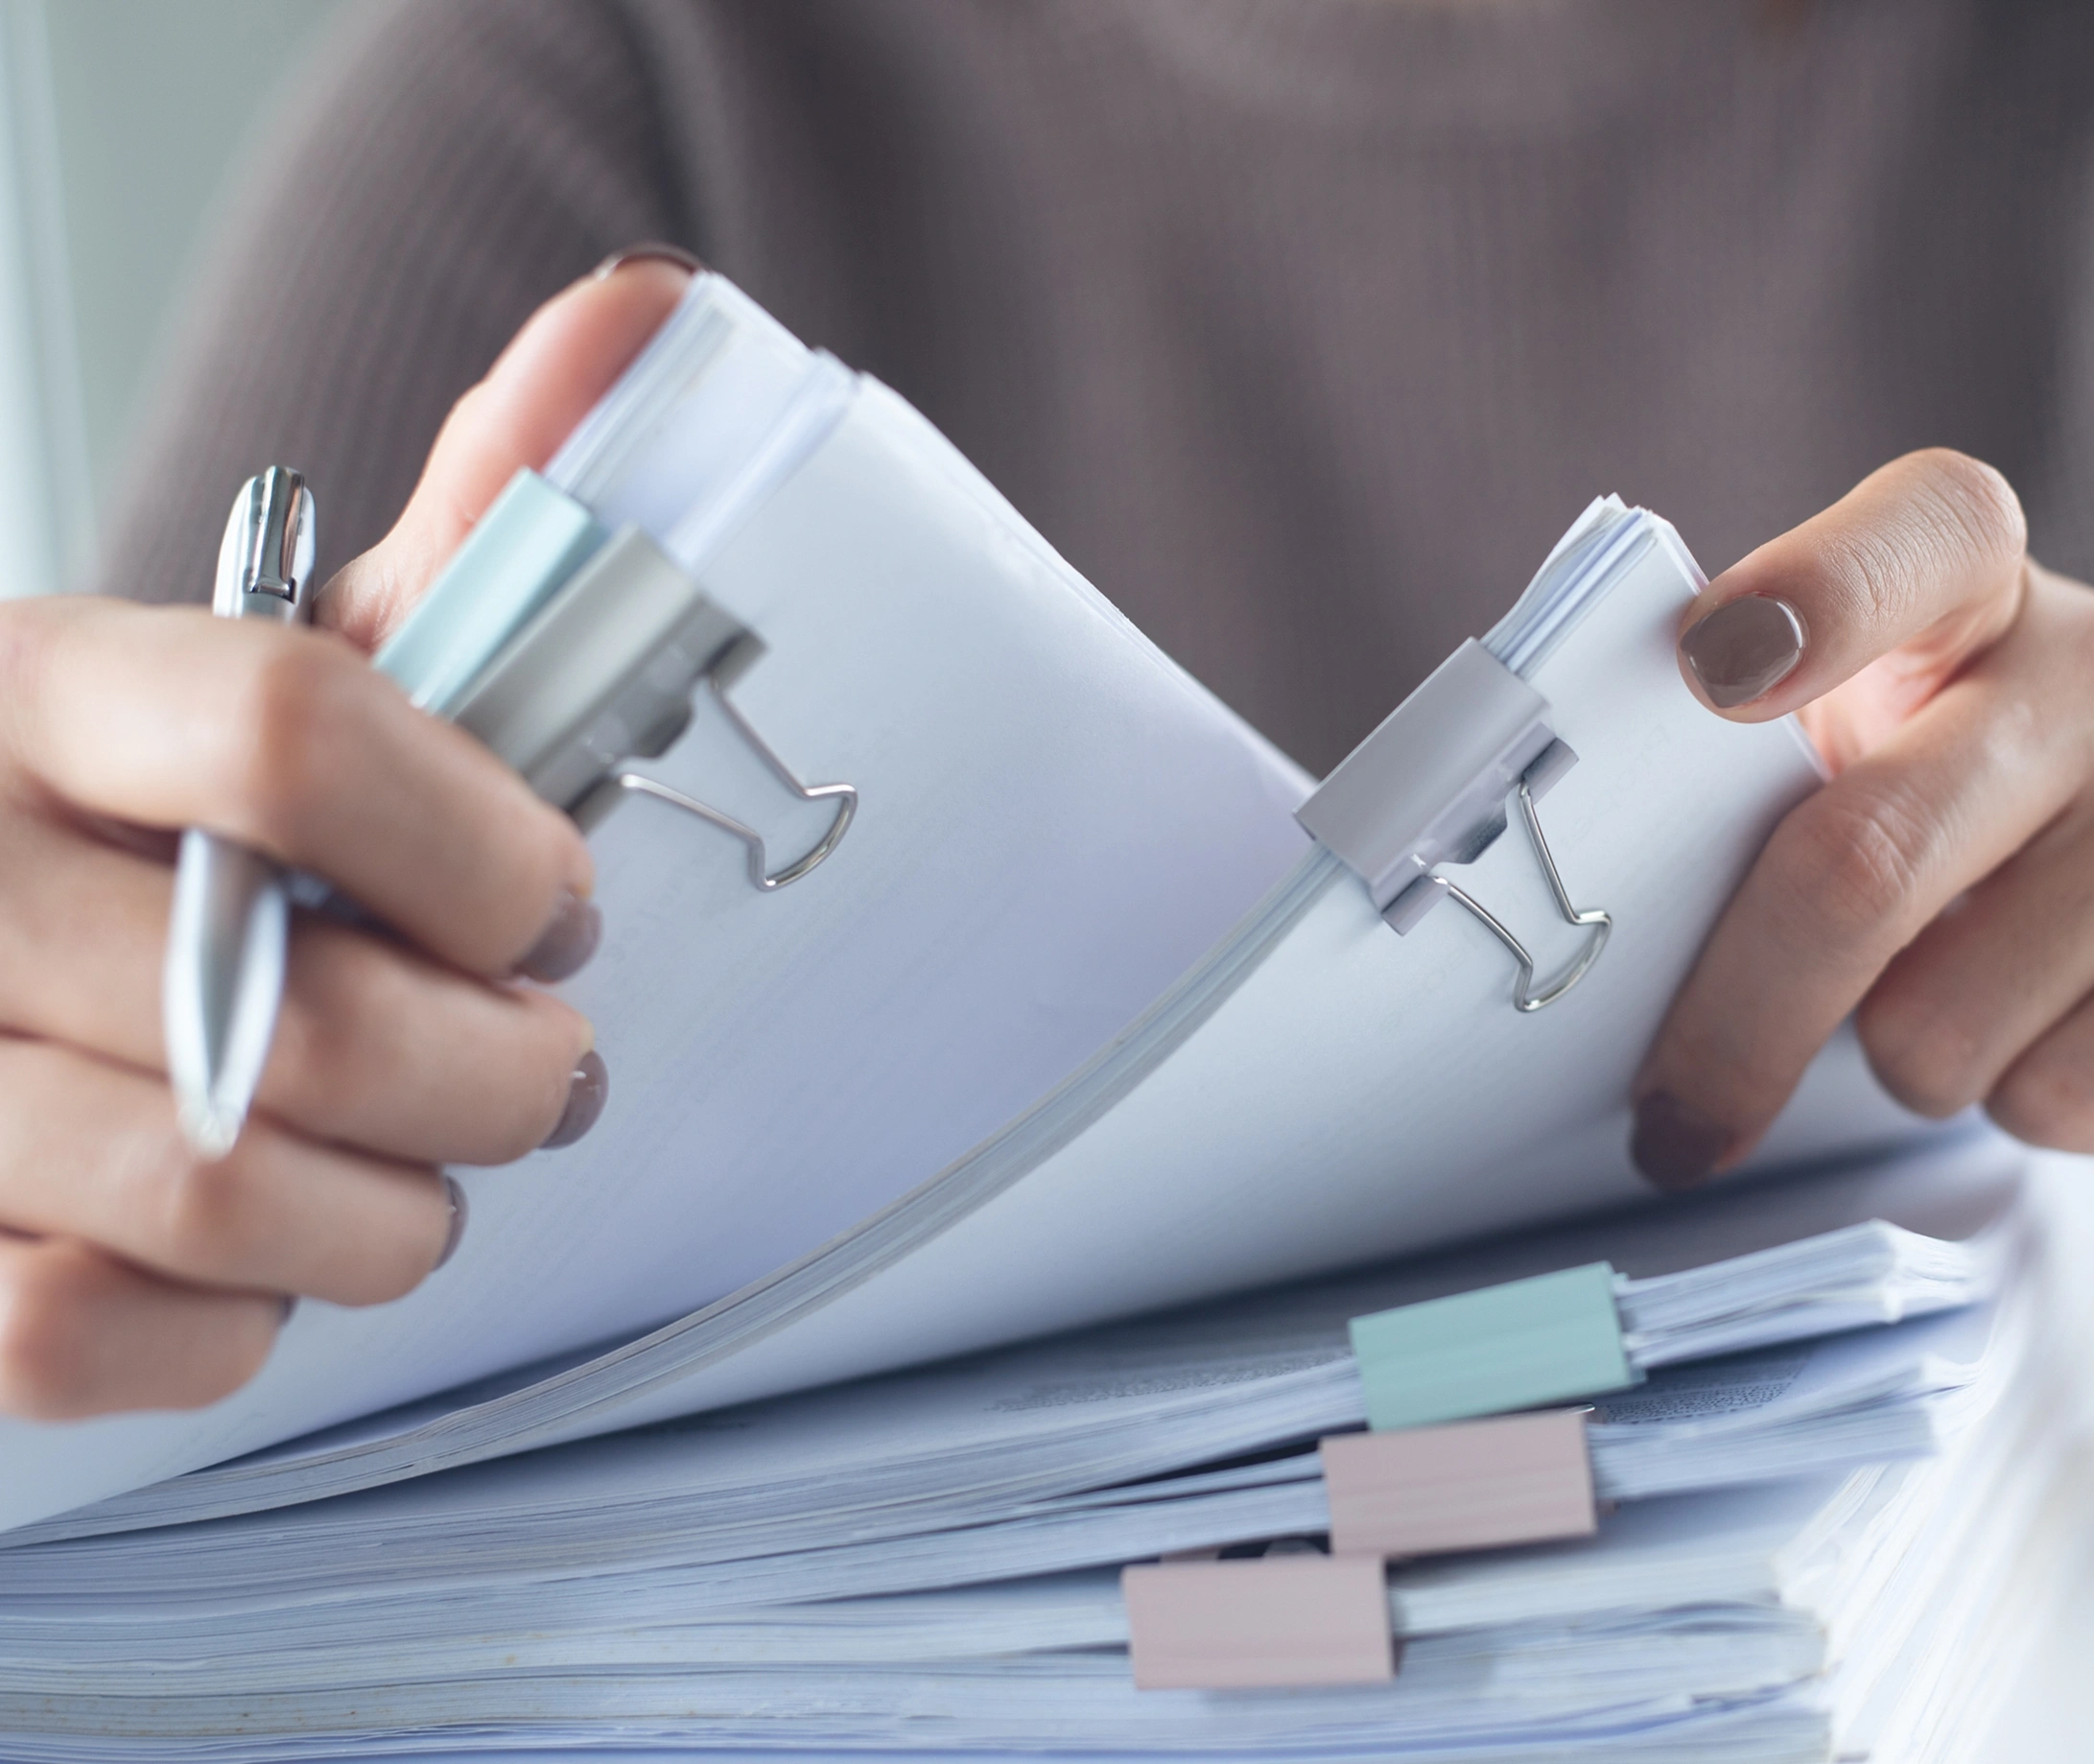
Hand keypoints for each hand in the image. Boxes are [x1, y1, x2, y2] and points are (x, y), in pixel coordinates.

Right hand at [0, 255, 689, 1417]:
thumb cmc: (130, 807)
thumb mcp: (259, 657)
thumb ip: (453, 537)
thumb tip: (642, 325)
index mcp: (40, 683)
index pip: (296, 733)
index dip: (489, 853)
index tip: (557, 906)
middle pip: (305, 1018)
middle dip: (502, 1077)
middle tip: (546, 1071)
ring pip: (213, 1199)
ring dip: (393, 1218)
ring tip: (426, 1175)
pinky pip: (80, 1333)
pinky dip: (230, 1328)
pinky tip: (266, 1264)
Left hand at [1631, 448, 2093, 1186]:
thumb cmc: (1995, 820)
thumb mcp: (1899, 744)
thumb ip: (1776, 776)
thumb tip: (1605, 935)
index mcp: (1973, 595)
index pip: (1910, 543)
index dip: (1810, 595)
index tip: (1711, 665)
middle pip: (1860, 860)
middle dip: (1733, 1023)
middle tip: (1671, 1121)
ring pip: (1941, 1024)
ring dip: (1904, 1063)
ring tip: (1959, 998)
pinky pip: (2057, 1098)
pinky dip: (2019, 1108)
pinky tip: (2062, 1035)